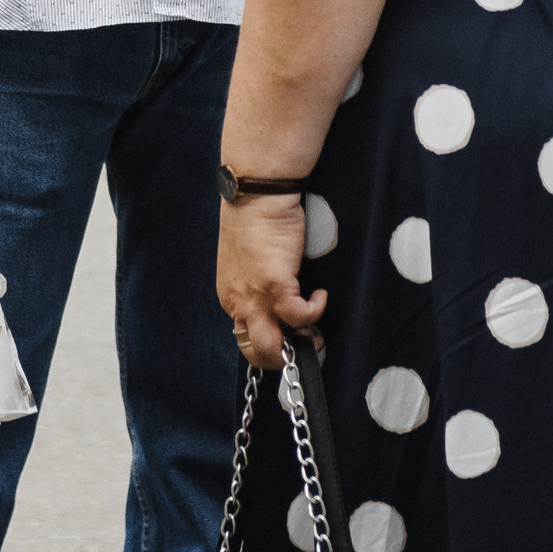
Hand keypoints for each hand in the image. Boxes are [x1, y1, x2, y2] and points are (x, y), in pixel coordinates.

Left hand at [216, 191, 326, 366]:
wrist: (255, 193)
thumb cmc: (254, 219)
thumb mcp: (248, 261)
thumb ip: (257, 285)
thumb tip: (279, 300)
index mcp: (231, 298)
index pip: (246, 340)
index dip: (272, 345)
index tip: (291, 336)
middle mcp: (239, 303)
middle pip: (256, 353)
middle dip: (284, 358)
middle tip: (306, 342)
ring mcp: (256, 297)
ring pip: (272, 347)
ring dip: (297, 346)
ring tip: (314, 330)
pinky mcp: (276, 284)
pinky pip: (299, 316)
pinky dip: (314, 311)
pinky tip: (320, 295)